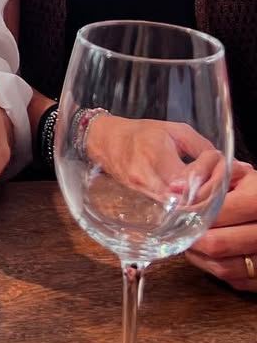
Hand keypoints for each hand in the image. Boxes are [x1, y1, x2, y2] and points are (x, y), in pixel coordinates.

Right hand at [84, 114, 236, 206]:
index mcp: (154, 155)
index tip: (216, 166)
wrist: (107, 142)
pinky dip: (187, 206)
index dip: (207, 178)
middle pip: (186, 200)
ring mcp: (143, 193)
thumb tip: (236, 167)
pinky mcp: (143, 202)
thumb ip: (204, 149)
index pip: (189, 180)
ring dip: (199, 203)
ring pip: (180, 210)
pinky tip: (195, 197)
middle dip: (207, 194)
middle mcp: (146, 178)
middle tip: (218, 184)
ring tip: (208, 190)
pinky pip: (171, 211)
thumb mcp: (176, 131)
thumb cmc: (143, 133)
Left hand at [186, 164, 256, 291]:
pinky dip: (215, 269)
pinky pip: (234, 280)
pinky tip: (207, 254)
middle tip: (178, 231)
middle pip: (217, 244)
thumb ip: (203, 174)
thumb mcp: (231, 172)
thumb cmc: (250, 188)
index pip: (215, 214)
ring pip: (223, 267)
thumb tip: (175, 190)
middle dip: (191, 239)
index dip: (190, 215)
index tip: (175, 213)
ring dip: (199, 257)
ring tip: (190, 242)